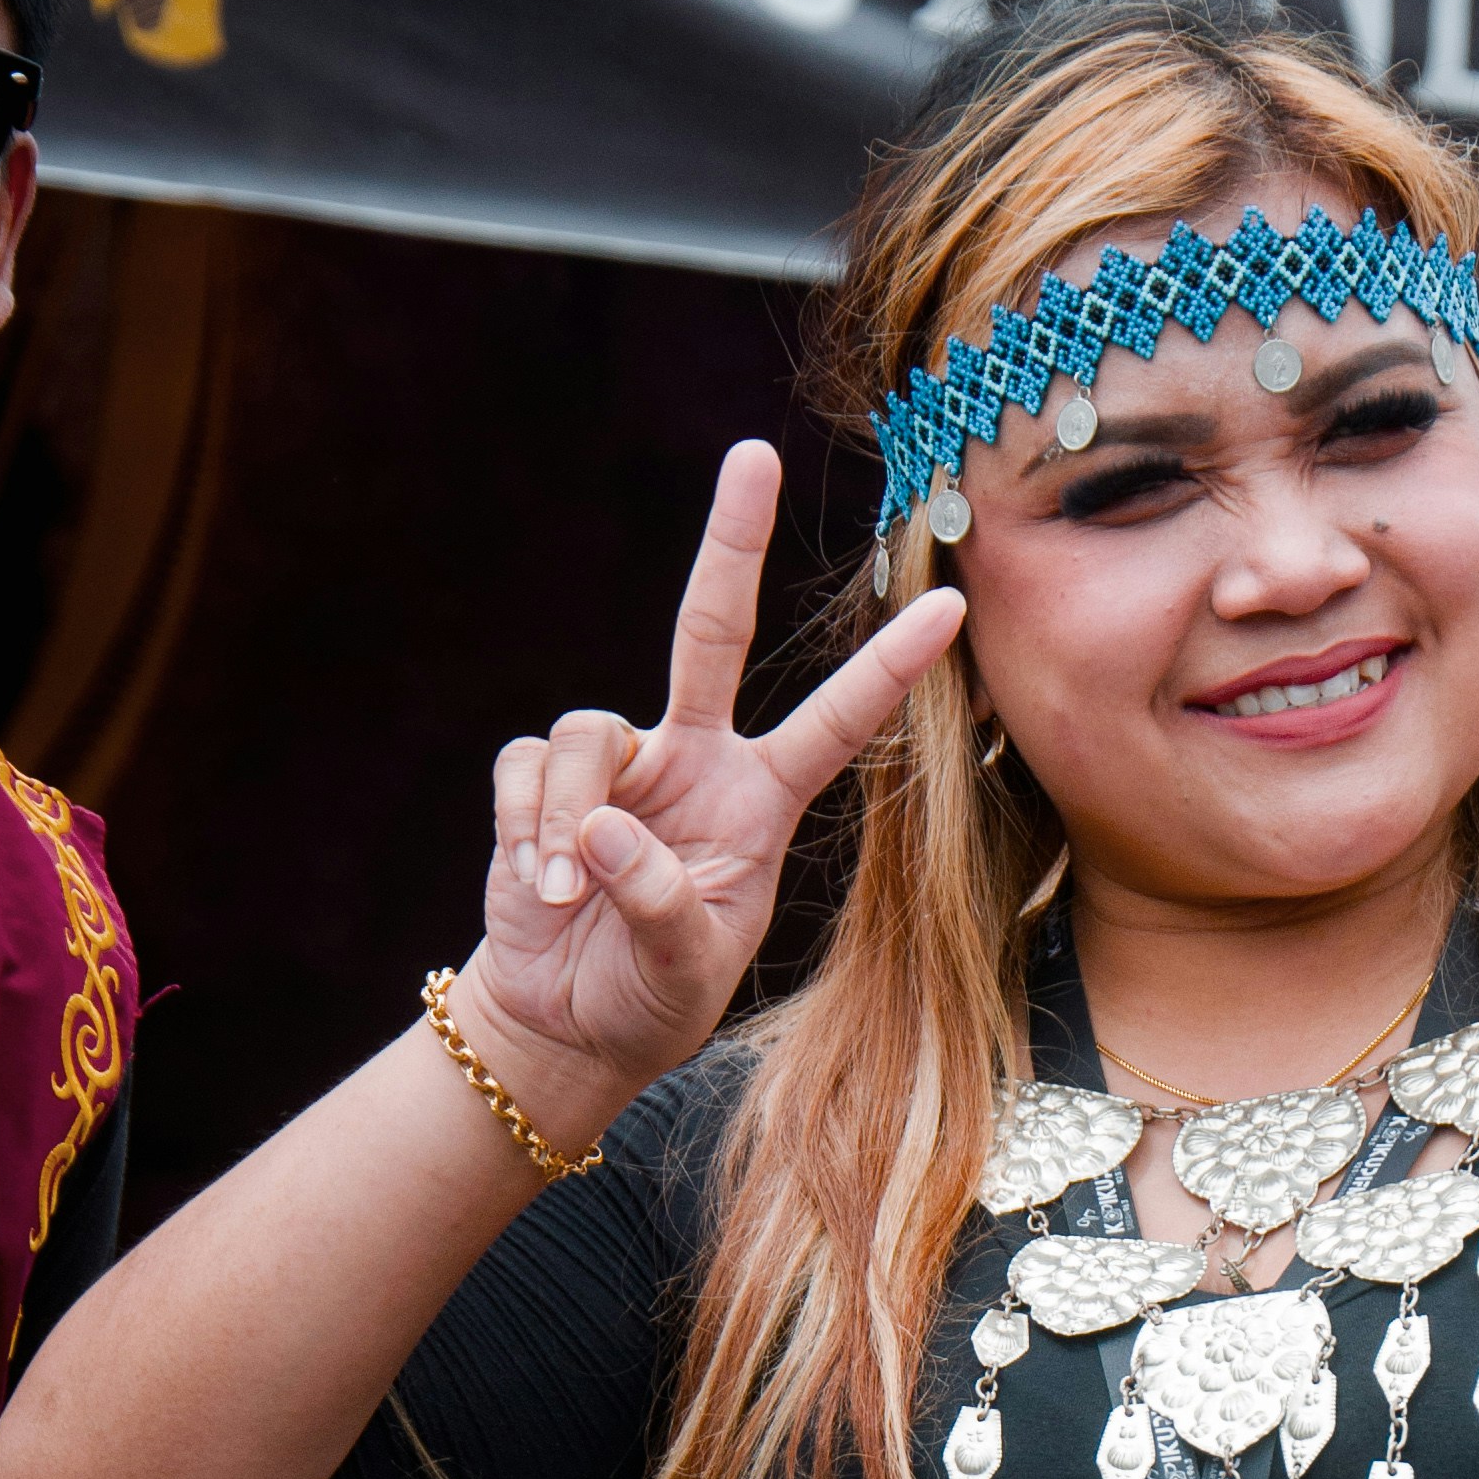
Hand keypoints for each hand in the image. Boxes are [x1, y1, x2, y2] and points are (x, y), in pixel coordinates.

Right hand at [458, 440, 963, 1123]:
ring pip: (587, 733)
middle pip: (711, 628)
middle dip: (731, 540)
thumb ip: (660, 902)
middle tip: (753, 455)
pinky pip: (526, 773)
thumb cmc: (650, 994)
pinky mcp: (539, 781)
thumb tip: (604, 828)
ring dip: (568, 816)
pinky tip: (536, 887)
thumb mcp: (684, 966)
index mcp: (760, 801)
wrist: (568, 1022)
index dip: (888, 668)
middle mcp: (695, 760)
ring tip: (564, 892)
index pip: (834, 722)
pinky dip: (527, 830)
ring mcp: (619, 764)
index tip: (951, 604)